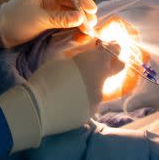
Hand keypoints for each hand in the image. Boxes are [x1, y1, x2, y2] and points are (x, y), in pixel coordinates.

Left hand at [0, 0, 97, 46]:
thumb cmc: (17, 20)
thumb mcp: (40, 19)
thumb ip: (61, 18)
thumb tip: (81, 18)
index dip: (83, 1)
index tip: (93, 11)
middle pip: (72, 2)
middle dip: (82, 13)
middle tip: (92, 25)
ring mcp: (49, 8)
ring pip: (69, 12)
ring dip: (79, 20)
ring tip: (89, 31)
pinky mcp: (48, 19)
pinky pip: (64, 20)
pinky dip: (72, 26)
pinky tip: (80, 32)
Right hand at [0, 43, 123, 151]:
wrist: (39, 105)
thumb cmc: (47, 76)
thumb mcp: (61, 56)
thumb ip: (79, 52)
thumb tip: (87, 48)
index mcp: (95, 61)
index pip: (115, 50)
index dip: (112, 47)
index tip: (105, 47)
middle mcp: (102, 80)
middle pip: (118, 66)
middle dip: (113, 62)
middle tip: (99, 63)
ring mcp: (98, 98)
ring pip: (100, 86)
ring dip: (91, 83)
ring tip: (71, 87)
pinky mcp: (91, 112)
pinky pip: (91, 101)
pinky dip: (83, 99)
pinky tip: (69, 100)